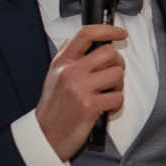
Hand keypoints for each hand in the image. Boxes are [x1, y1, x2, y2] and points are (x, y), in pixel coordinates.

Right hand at [35, 24, 126, 157]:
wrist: (45, 135)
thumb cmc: (53, 107)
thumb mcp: (53, 76)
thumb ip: (65, 57)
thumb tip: (76, 40)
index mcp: (62, 62)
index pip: (85, 34)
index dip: (107, 30)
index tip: (120, 34)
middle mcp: (70, 72)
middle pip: (109, 53)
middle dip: (118, 63)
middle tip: (113, 74)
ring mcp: (80, 88)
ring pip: (117, 74)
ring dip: (118, 86)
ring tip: (107, 94)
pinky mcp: (90, 106)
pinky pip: (118, 97)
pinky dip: (116, 105)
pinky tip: (105, 108)